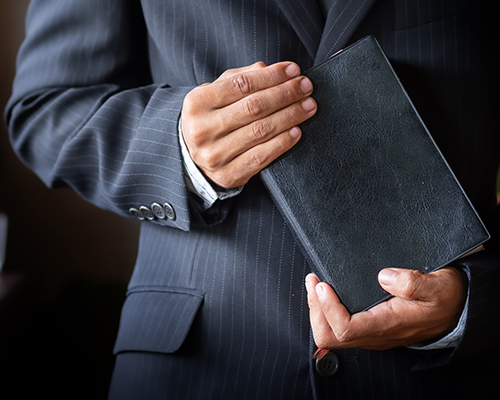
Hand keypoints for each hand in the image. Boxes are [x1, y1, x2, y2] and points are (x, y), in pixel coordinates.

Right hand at [180, 61, 316, 187]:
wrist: (192, 158)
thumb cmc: (210, 120)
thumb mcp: (215, 94)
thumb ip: (240, 78)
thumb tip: (269, 68)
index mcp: (197, 103)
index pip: (241, 84)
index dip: (272, 76)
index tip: (293, 71)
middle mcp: (203, 129)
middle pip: (254, 107)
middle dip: (285, 94)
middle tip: (305, 87)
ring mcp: (215, 154)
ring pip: (261, 131)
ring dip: (290, 116)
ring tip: (307, 106)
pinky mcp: (228, 174)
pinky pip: (261, 156)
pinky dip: (282, 142)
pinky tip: (296, 131)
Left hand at [305, 267, 467, 350]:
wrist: (455, 309)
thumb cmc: (445, 298)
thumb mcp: (437, 286)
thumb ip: (413, 283)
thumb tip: (384, 276)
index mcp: (388, 325)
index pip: (345, 328)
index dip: (328, 308)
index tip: (323, 285)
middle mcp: (375, 334)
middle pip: (330, 336)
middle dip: (315, 309)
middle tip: (313, 282)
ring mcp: (370, 333)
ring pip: (331, 335)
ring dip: (317, 310)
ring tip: (314, 284)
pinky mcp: (369, 328)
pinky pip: (339, 328)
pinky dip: (325, 311)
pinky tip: (326, 293)